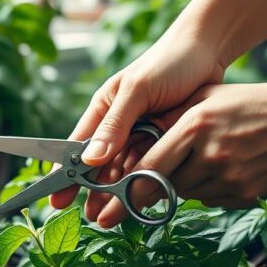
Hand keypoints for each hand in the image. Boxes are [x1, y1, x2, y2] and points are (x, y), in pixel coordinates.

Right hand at [50, 32, 224, 211]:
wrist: (209, 50)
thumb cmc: (169, 61)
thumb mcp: (138, 90)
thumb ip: (115, 124)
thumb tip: (89, 158)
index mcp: (104, 108)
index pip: (76, 145)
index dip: (65, 173)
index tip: (57, 198)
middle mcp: (119, 124)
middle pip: (100, 164)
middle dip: (92, 190)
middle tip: (91, 216)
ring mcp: (141, 133)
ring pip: (124, 169)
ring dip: (117, 191)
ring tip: (111, 215)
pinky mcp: (164, 139)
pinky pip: (150, 166)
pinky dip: (144, 182)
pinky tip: (140, 200)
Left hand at [89, 79, 266, 226]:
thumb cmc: (256, 102)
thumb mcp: (210, 96)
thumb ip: (172, 117)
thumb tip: (137, 141)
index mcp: (195, 123)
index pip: (147, 167)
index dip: (122, 195)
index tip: (102, 213)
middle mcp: (209, 153)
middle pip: (163, 186)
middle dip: (147, 193)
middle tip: (123, 208)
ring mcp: (229, 177)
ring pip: (186, 194)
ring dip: (183, 184)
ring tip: (203, 161)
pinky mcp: (244, 195)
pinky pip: (210, 199)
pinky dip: (208, 188)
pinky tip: (225, 168)